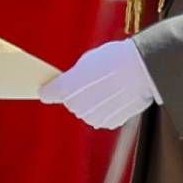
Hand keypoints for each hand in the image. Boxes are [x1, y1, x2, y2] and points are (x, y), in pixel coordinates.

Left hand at [39, 39, 159, 128]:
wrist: (139, 70)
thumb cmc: (113, 59)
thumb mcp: (87, 60)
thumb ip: (74, 76)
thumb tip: (71, 83)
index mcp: (67, 87)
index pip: (49, 93)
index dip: (48, 91)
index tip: (44, 90)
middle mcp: (76, 105)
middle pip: (71, 102)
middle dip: (78, 93)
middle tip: (94, 79)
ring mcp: (92, 116)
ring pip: (86, 110)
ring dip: (92, 102)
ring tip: (108, 86)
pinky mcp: (107, 122)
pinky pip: (101, 116)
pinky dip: (106, 108)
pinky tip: (116, 95)